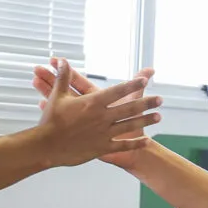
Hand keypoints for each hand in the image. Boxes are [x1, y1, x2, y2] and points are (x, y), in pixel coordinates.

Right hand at [34, 58, 157, 165]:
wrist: (46, 146)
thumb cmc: (51, 120)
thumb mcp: (58, 96)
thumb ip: (63, 77)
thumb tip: (63, 60)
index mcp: (93, 102)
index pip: (117, 91)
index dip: (132, 84)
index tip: (144, 80)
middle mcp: (102, 117)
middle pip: (130, 108)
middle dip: (147, 103)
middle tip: (160, 99)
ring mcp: (104, 133)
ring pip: (130, 125)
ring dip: (146, 121)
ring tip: (158, 117)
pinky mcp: (102, 148)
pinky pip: (122, 145)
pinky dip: (135, 144)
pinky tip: (146, 141)